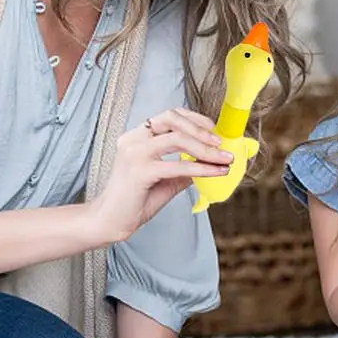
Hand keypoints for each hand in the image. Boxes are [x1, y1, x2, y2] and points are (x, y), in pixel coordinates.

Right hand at [88, 107, 233, 243]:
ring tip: (225, 158)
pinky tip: (216, 172)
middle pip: (173, 120)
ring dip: (206, 149)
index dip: (194, 119)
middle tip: (221, 143)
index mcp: (137, 136)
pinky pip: (178, 166)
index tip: (214, 130)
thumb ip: (185, 166)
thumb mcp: (167, 178)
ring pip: (178, 139)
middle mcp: (133, 139)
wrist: (112, 221)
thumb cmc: (136, 200)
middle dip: (201, 130)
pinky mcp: (140, 172)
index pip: (169, 115)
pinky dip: (201, 168)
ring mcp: (135, 154)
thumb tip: (212, 160)